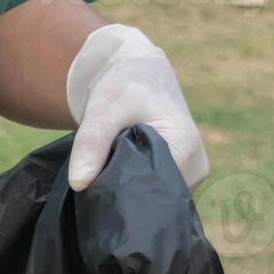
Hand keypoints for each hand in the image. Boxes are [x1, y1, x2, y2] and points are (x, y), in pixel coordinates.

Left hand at [65, 24, 208, 191]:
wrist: (138, 74)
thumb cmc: (124, 87)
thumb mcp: (103, 110)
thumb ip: (91, 144)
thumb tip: (78, 183)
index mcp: (185, 149)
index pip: (154, 192)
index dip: (124, 197)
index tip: (97, 194)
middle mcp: (195, 168)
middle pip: (155, 199)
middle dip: (124, 199)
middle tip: (95, 190)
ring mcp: (189, 177)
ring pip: (153, 199)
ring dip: (127, 196)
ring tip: (105, 182)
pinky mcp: (178, 179)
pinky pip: (153, 194)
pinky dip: (132, 191)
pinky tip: (115, 182)